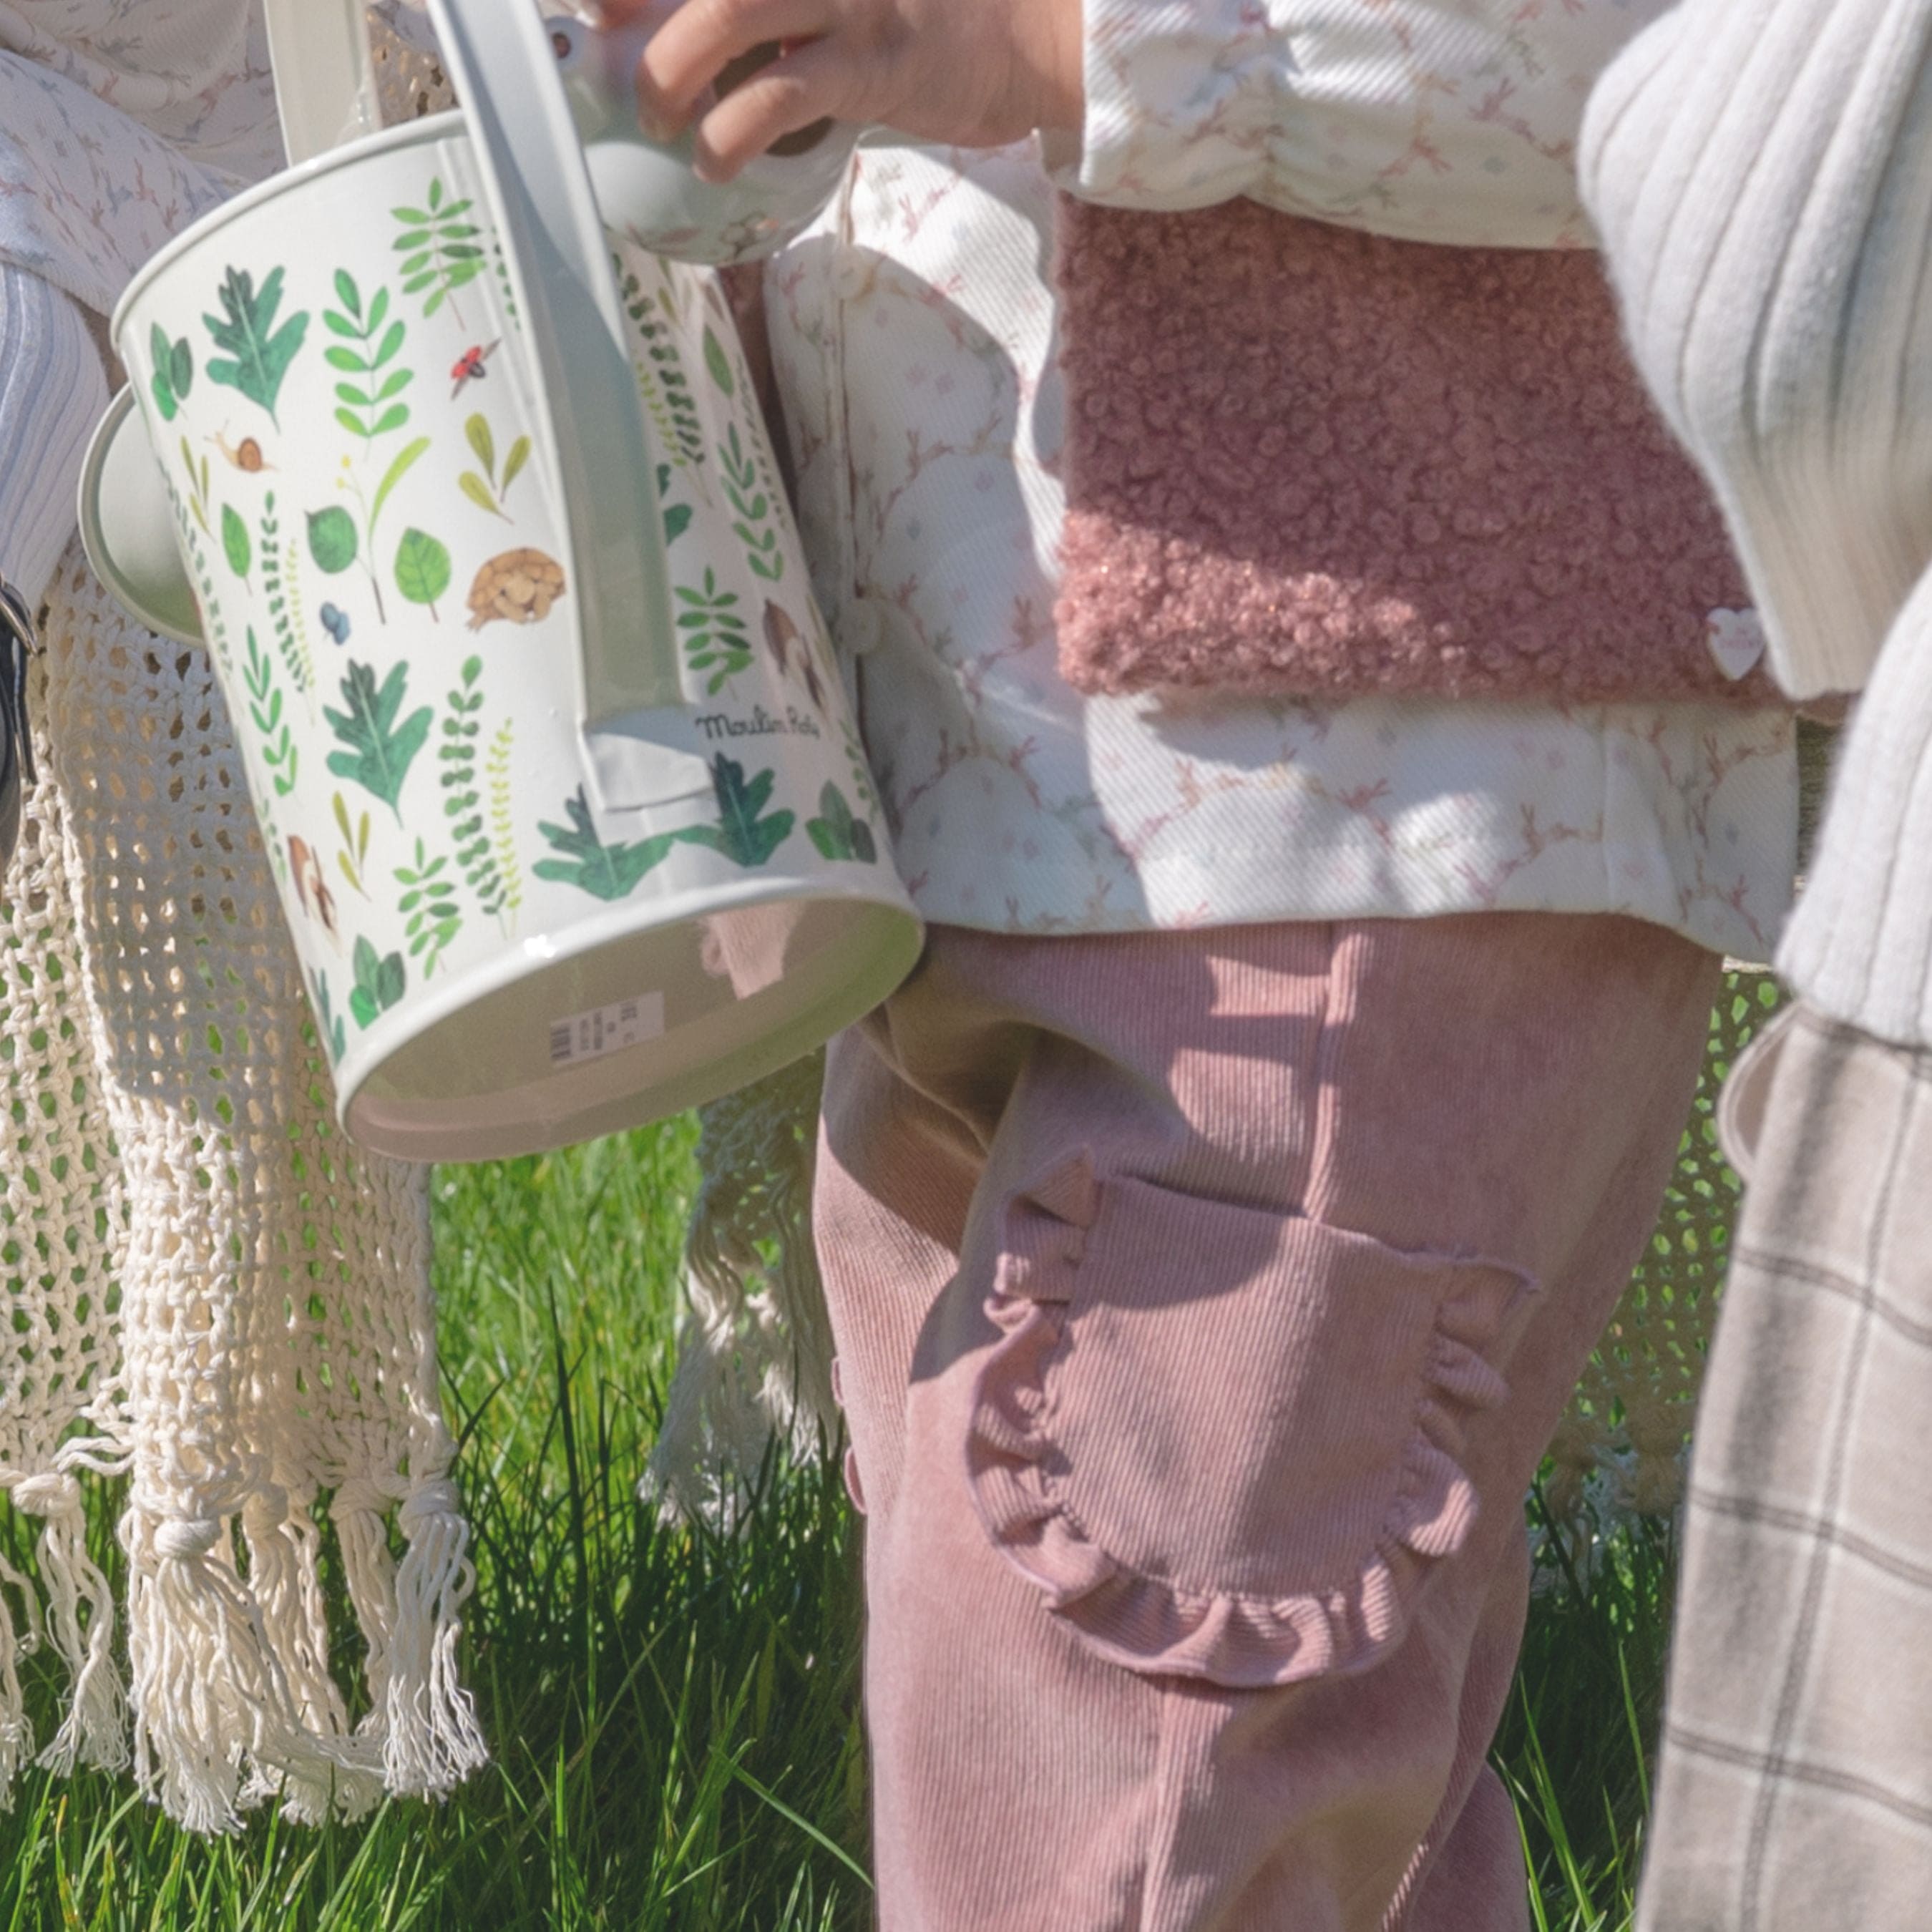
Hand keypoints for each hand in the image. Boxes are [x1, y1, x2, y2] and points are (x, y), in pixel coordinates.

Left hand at [598, 0, 1085, 180]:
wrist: (1024, 32)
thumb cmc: (917, 11)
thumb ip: (765, 3)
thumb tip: (679, 33)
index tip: (592, 4)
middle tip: (600, 40)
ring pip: (726, 6)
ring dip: (672, 66)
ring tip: (658, 117)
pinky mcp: (873, 58)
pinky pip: (782, 93)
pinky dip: (732, 131)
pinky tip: (714, 161)